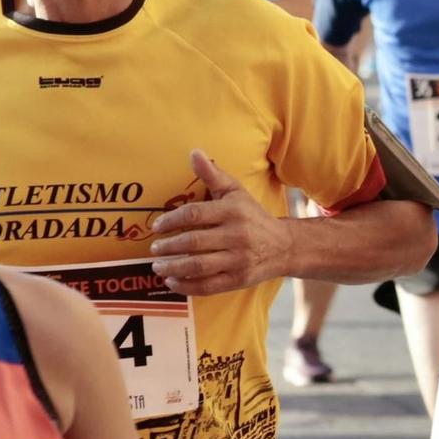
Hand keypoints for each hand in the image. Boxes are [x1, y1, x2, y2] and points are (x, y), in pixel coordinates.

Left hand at [148, 149, 295, 295]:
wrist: (284, 246)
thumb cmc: (253, 216)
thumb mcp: (235, 192)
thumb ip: (213, 174)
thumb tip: (194, 152)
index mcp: (233, 211)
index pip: (194, 214)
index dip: (171, 220)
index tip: (157, 227)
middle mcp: (237, 235)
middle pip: (194, 241)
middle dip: (168, 246)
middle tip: (154, 249)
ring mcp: (238, 259)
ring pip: (198, 265)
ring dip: (173, 267)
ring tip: (158, 267)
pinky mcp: (239, 279)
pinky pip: (208, 285)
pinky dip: (187, 285)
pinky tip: (173, 281)